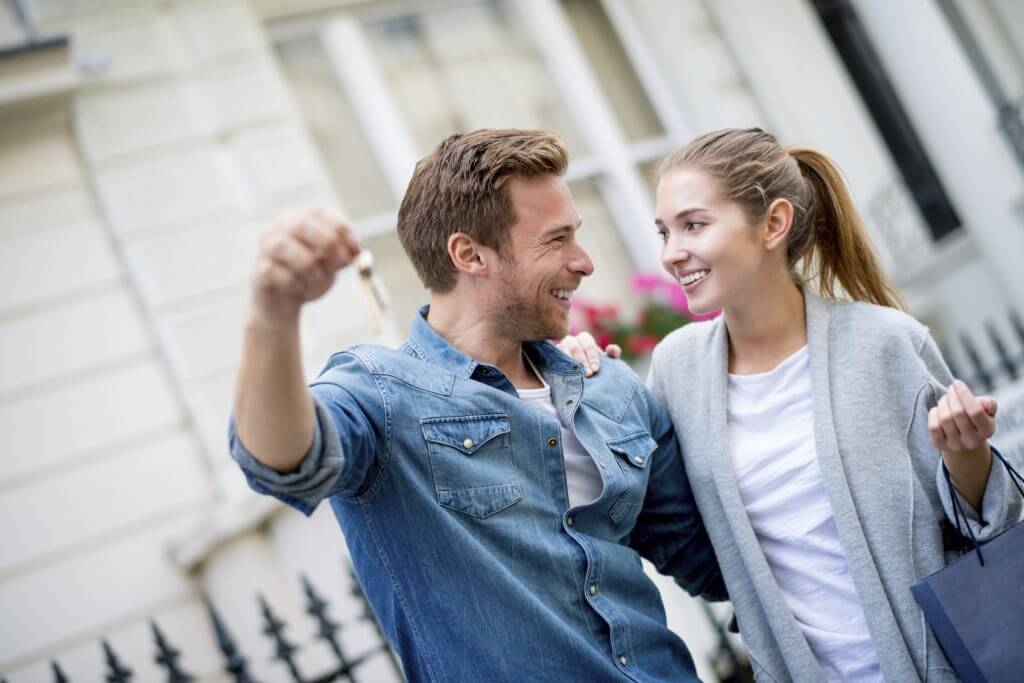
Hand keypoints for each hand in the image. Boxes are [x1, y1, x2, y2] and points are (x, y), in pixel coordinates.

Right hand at [251, 207, 361, 324]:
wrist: (284, 304)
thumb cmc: (310, 277)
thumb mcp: (332, 264)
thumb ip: (344, 255)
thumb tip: (357, 251)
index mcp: (299, 219)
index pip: (318, 212)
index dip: (340, 226)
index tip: (357, 246)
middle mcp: (279, 228)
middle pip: (300, 224)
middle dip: (326, 242)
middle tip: (342, 262)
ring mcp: (265, 249)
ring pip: (283, 246)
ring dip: (308, 264)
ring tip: (318, 277)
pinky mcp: (259, 272)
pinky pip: (274, 272)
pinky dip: (294, 282)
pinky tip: (300, 288)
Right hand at [556, 331, 621, 376]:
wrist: (580, 379)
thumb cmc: (593, 367)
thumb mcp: (605, 362)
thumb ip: (612, 355)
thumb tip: (612, 349)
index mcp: (584, 339)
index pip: (588, 344)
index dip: (592, 356)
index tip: (595, 369)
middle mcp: (570, 341)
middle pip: (576, 348)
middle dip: (582, 361)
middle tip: (588, 374)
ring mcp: (559, 348)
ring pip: (563, 351)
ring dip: (571, 364)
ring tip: (577, 375)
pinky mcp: (551, 357)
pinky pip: (554, 359)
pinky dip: (560, 366)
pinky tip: (566, 376)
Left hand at [928, 380, 996, 453]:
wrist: (963, 437)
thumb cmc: (974, 417)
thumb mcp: (986, 410)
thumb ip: (988, 404)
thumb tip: (985, 402)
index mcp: (987, 430)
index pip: (975, 411)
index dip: (964, 394)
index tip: (956, 382)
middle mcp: (972, 441)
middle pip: (958, 413)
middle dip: (951, 396)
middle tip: (950, 389)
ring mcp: (956, 445)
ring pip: (944, 418)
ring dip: (943, 403)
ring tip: (945, 398)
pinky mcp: (940, 445)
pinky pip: (933, 426)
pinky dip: (933, 413)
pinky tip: (938, 410)